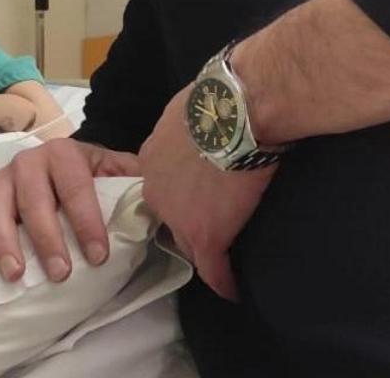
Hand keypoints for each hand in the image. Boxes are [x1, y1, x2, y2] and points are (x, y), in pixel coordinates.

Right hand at [0, 138, 139, 281]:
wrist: (62, 163)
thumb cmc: (92, 176)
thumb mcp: (117, 171)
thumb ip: (136, 181)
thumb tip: (162, 197)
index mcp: (64, 153)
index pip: (76, 188)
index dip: (87, 221)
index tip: (98, 255)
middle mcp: (28, 161)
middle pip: (34, 201)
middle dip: (47, 239)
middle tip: (60, 273)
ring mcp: (1, 178)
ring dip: (4, 241)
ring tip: (16, 274)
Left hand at [139, 87, 276, 301]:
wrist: (238, 110)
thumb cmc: (219, 97)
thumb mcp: (187, 109)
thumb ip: (187, 127)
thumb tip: (205, 123)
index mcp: (152, 159)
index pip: (162, 188)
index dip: (178, 197)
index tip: (193, 201)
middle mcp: (156, 190)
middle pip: (170, 218)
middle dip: (186, 224)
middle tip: (209, 230)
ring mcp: (179, 216)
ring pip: (190, 243)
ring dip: (205, 251)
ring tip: (221, 263)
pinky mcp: (207, 235)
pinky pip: (213, 268)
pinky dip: (223, 281)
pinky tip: (232, 291)